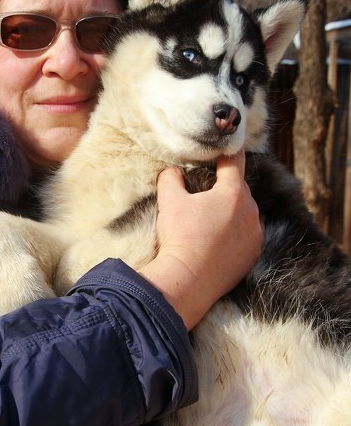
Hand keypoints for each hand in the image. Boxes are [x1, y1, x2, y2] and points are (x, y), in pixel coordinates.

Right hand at [139, 151, 261, 328]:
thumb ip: (171, 178)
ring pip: (245, 213)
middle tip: (206, 193)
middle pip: (239, 189)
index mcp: (232, 192)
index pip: (234, 161)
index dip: (228, 151)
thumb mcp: (169, 200)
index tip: (224, 146)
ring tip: (211, 221)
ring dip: (232, 212)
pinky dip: (236, 233)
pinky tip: (219, 240)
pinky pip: (248, 235)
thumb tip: (173, 171)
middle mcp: (250, 210)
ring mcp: (255, 234)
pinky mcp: (254, 254)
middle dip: (224, 187)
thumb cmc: (180, 236)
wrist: (188, 280)